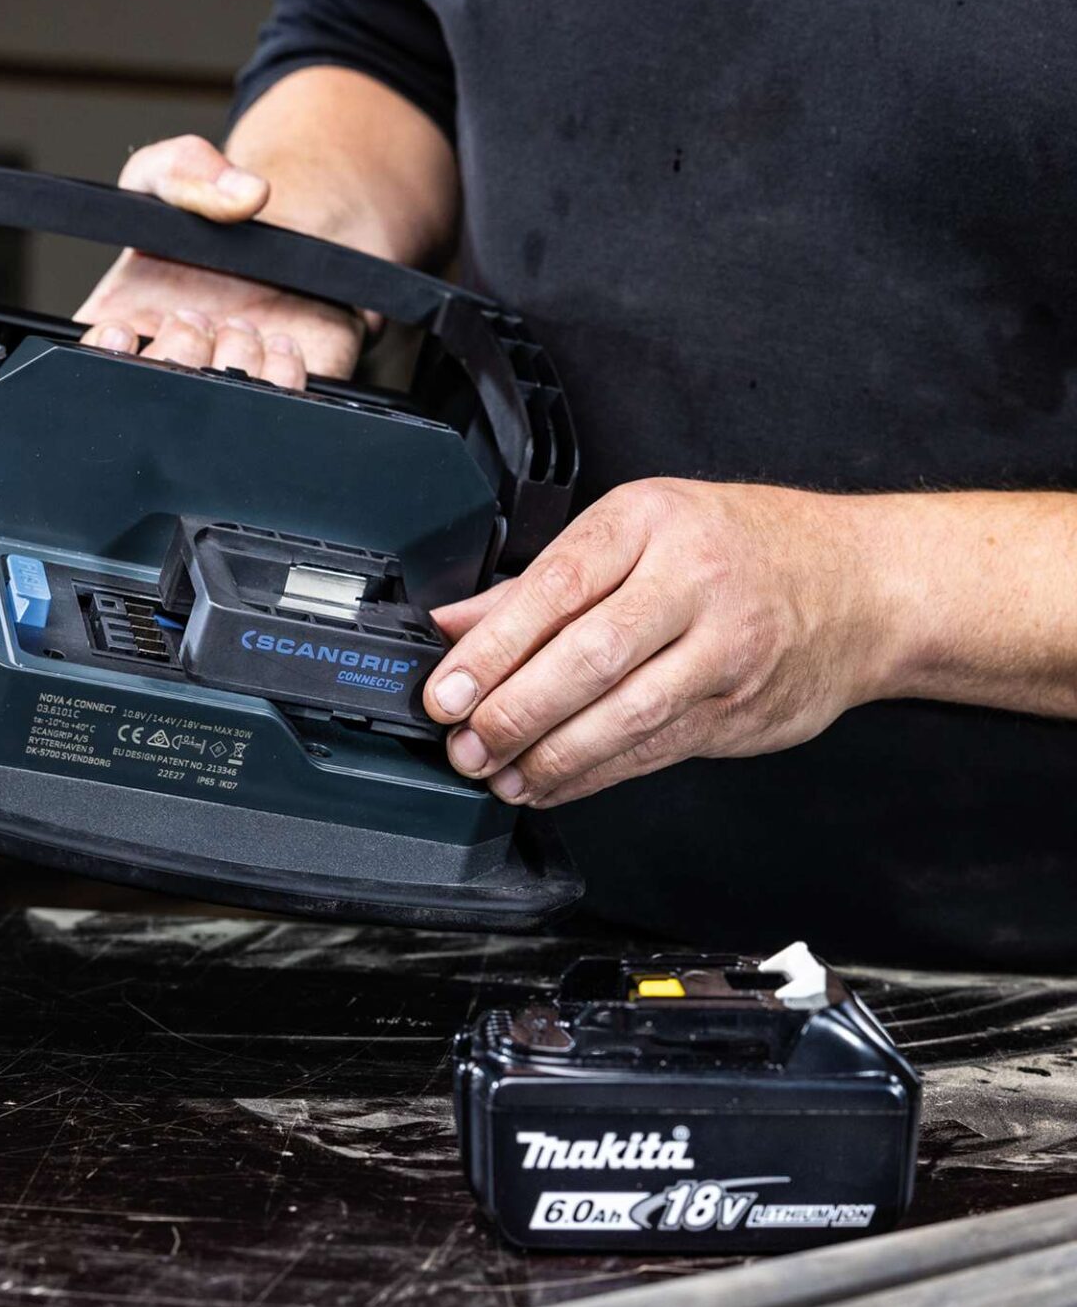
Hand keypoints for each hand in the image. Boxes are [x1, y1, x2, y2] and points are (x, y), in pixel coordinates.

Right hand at [74, 134, 364, 387]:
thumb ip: (186, 167)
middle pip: (155, 391)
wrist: (299, 242)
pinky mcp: (276, 393)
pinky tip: (282, 341)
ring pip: (216, 404)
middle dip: (179, 350)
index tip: (127, 326)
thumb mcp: (179, 169)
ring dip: (233, 361)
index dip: (103, 354)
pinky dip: (283, 375)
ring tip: (244, 324)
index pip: (90, 363)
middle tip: (199, 316)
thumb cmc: (221, 217)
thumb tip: (245, 194)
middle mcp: (171, 363)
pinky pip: (279, 405)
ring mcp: (223, 387)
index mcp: (123, 321)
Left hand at [422, 480, 897, 806]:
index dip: (493, 647)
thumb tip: (452, 623)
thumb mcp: (639, 530)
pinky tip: (549, 784)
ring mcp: (724, 651)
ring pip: (622, 716)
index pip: (557, 587)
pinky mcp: (738, 712)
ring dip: (548, 756)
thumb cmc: (740, 546)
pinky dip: (592, 775)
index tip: (446, 689)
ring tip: (497, 774)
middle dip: (514, 711)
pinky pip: (651, 751)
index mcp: (651, 522)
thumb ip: (539, 582)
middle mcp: (692, 582)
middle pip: (589, 657)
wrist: (861, 584)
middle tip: (465, 743)